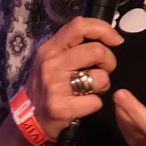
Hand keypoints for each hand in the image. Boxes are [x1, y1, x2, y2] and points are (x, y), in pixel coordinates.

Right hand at [0, 14, 125, 145]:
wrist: (30, 119)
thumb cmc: (48, 86)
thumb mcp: (52, 60)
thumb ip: (73, 47)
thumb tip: (108, 37)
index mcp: (50, 49)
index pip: (79, 26)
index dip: (103, 29)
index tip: (116, 40)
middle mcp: (51, 64)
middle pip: (97, 51)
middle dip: (109, 62)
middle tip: (103, 70)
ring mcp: (55, 86)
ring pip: (101, 77)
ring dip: (103, 85)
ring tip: (91, 89)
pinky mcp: (62, 108)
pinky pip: (96, 102)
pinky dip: (94, 105)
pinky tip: (82, 106)